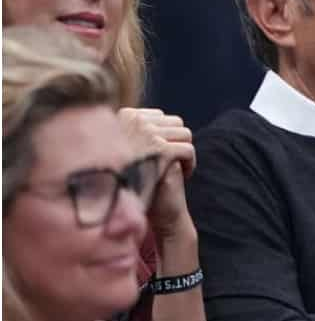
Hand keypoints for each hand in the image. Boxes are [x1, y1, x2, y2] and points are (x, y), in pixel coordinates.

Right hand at [118, 107, 196, 240]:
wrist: (117, 205)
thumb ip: (135, 128)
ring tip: (176, 168)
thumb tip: (155, 117)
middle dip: (176, 142)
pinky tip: (182, 177)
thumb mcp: (122, 144)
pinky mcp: (160, 151)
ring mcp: (147, 135)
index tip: (159, 153)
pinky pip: (189, 150)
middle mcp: (134, 121)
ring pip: (185, 135)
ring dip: (184, 152)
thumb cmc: (120, 176)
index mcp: (123, 115)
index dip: (165, 135)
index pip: (158, 115)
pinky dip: (191, 164)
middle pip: (176, 122)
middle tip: (171, 162)